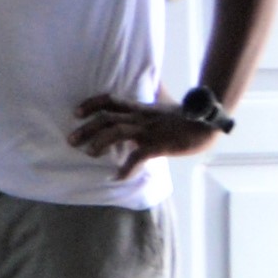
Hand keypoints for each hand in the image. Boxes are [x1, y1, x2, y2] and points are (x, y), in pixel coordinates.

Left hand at [66, 88, 219, 180]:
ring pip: (116, 132)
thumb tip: (142, 106)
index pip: (110, 100)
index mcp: (140, 109)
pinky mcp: (158, 145)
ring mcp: (148, 130)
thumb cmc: (185, 118)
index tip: (76, 112)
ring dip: (99, 143)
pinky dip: (125, 168)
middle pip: (106, 118)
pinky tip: (116, 177)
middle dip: (86, 128)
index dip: (91, 104)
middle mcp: (140, 117)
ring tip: (89, 154)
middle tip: (70, 140)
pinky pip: (137, 156)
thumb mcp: (162, 109)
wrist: (206, 124)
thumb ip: (149, 108)